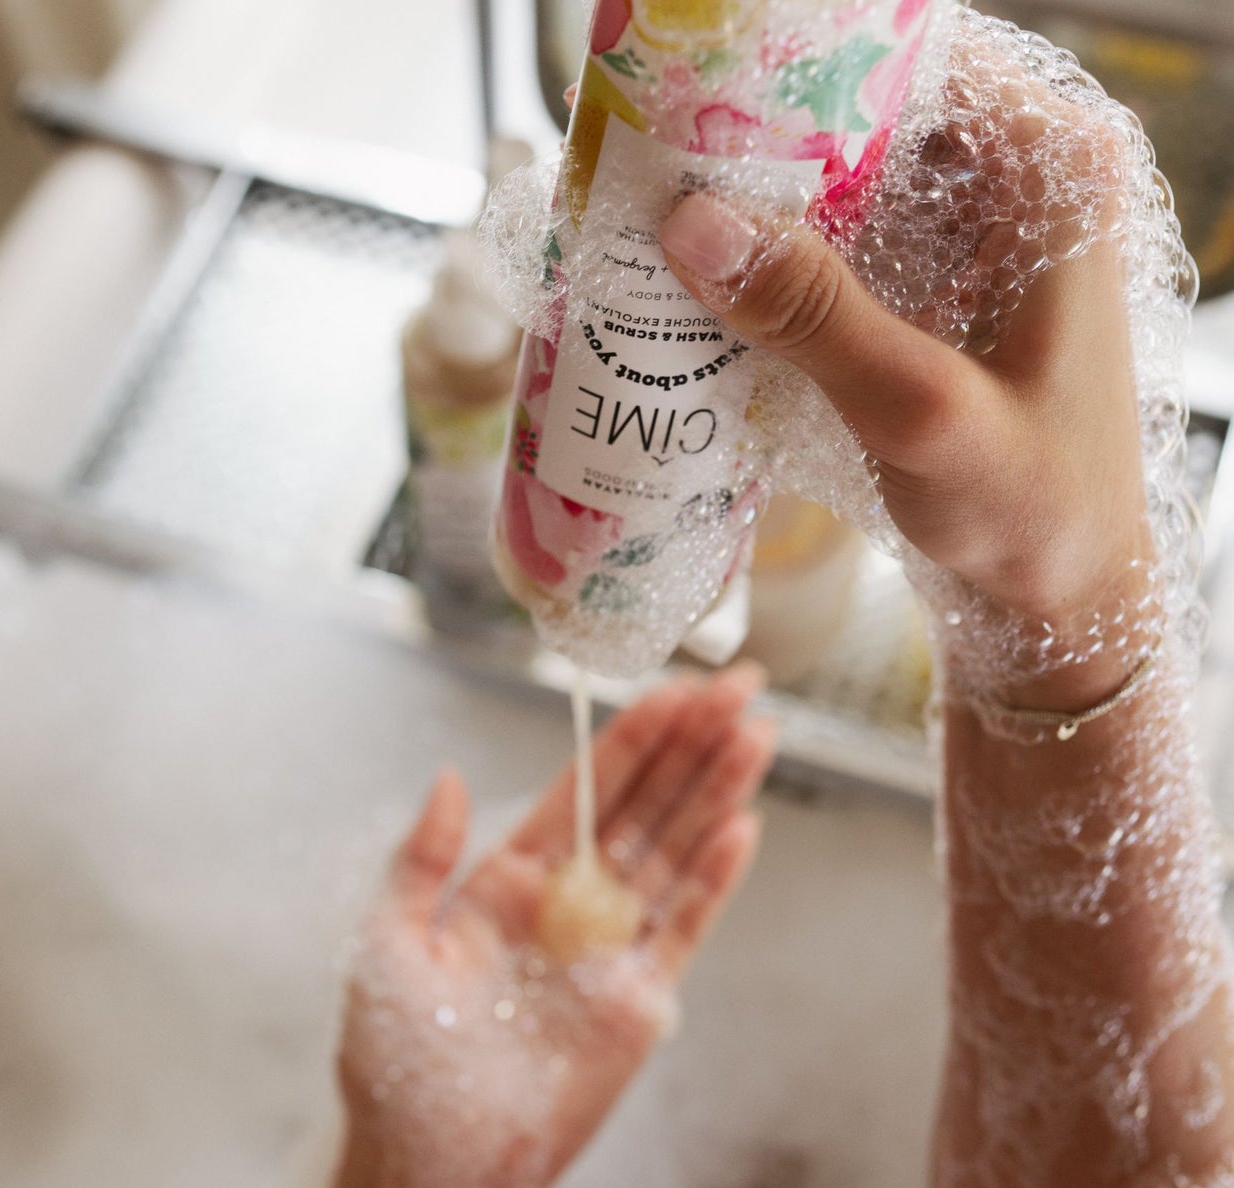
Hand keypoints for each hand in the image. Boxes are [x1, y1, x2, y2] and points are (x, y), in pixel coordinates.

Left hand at [334, 668, 773, 1187]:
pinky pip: (683, 929)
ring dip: (716, 795)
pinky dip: (714, 880)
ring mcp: (609, 950)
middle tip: (739, 686)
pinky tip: (742, 827)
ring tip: (758, 734)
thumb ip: (420, 859)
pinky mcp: (640, 1002)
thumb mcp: (386, 944)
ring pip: (674, 855)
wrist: (434, 1168)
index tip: (670, 688)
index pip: (583, 793)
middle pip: (643, 808)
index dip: (629, 740)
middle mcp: (568, 903)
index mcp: (508, 880)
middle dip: (690, 747)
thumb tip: (450, 776)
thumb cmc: (397, 1061)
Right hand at [659, 89, 1152, 710]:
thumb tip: (693, 225)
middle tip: (652, 161)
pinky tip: (704, 288)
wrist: (1055, 599)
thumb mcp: (924, 413)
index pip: (910, 66)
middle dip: (758, 143)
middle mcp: (1011, 187)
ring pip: (838, 188)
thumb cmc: (1033, 511)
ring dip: (754, 208)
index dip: (800, 74)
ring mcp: (966, 245)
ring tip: (657, 217)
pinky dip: (770, 268)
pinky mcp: (925, 299)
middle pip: (861, 122)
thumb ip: (817, 318)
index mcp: (1048, 174)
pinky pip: (835, 255)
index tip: (695, 94)